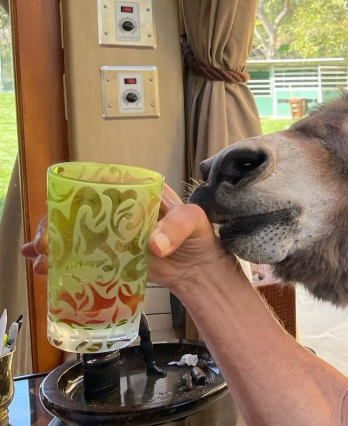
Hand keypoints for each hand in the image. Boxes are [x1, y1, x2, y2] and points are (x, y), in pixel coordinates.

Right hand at [20, 184, 237, 293]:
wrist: (200, 269)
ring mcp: (114, 233)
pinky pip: (84, 255)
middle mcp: (121, 209)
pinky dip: (65, 261)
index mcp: (138, 191)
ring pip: (76, 232)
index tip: (61, 209)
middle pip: (80, 209)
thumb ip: (176, 228)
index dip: (76, 194)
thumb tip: (154, 245)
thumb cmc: (200, 237)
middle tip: (44, 241)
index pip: (101, 184)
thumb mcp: (194, 222)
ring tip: (40, 256)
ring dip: (54, 242)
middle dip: (57, 222)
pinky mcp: (111, 256)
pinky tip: (46, 268)